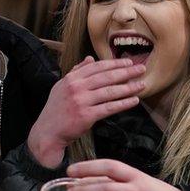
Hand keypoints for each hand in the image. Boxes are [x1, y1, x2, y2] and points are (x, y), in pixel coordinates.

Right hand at [27, 57, 144, 167]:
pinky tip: (134, 101)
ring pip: (110, 92)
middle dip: (126, 72)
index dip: (114, 64)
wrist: (47, 132)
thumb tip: (90, 58)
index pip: (97, 67)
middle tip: (141, 69)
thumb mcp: (62, 87)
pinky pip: (109, 108)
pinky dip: (123, 103)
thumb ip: (76, 72)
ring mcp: (81, 101)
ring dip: (128, 88)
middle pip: (106, 77)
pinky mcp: (86, 116)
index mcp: (71, 78)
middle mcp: (76, 87)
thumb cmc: (56, 110)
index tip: (128, 63)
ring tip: (142, 85)